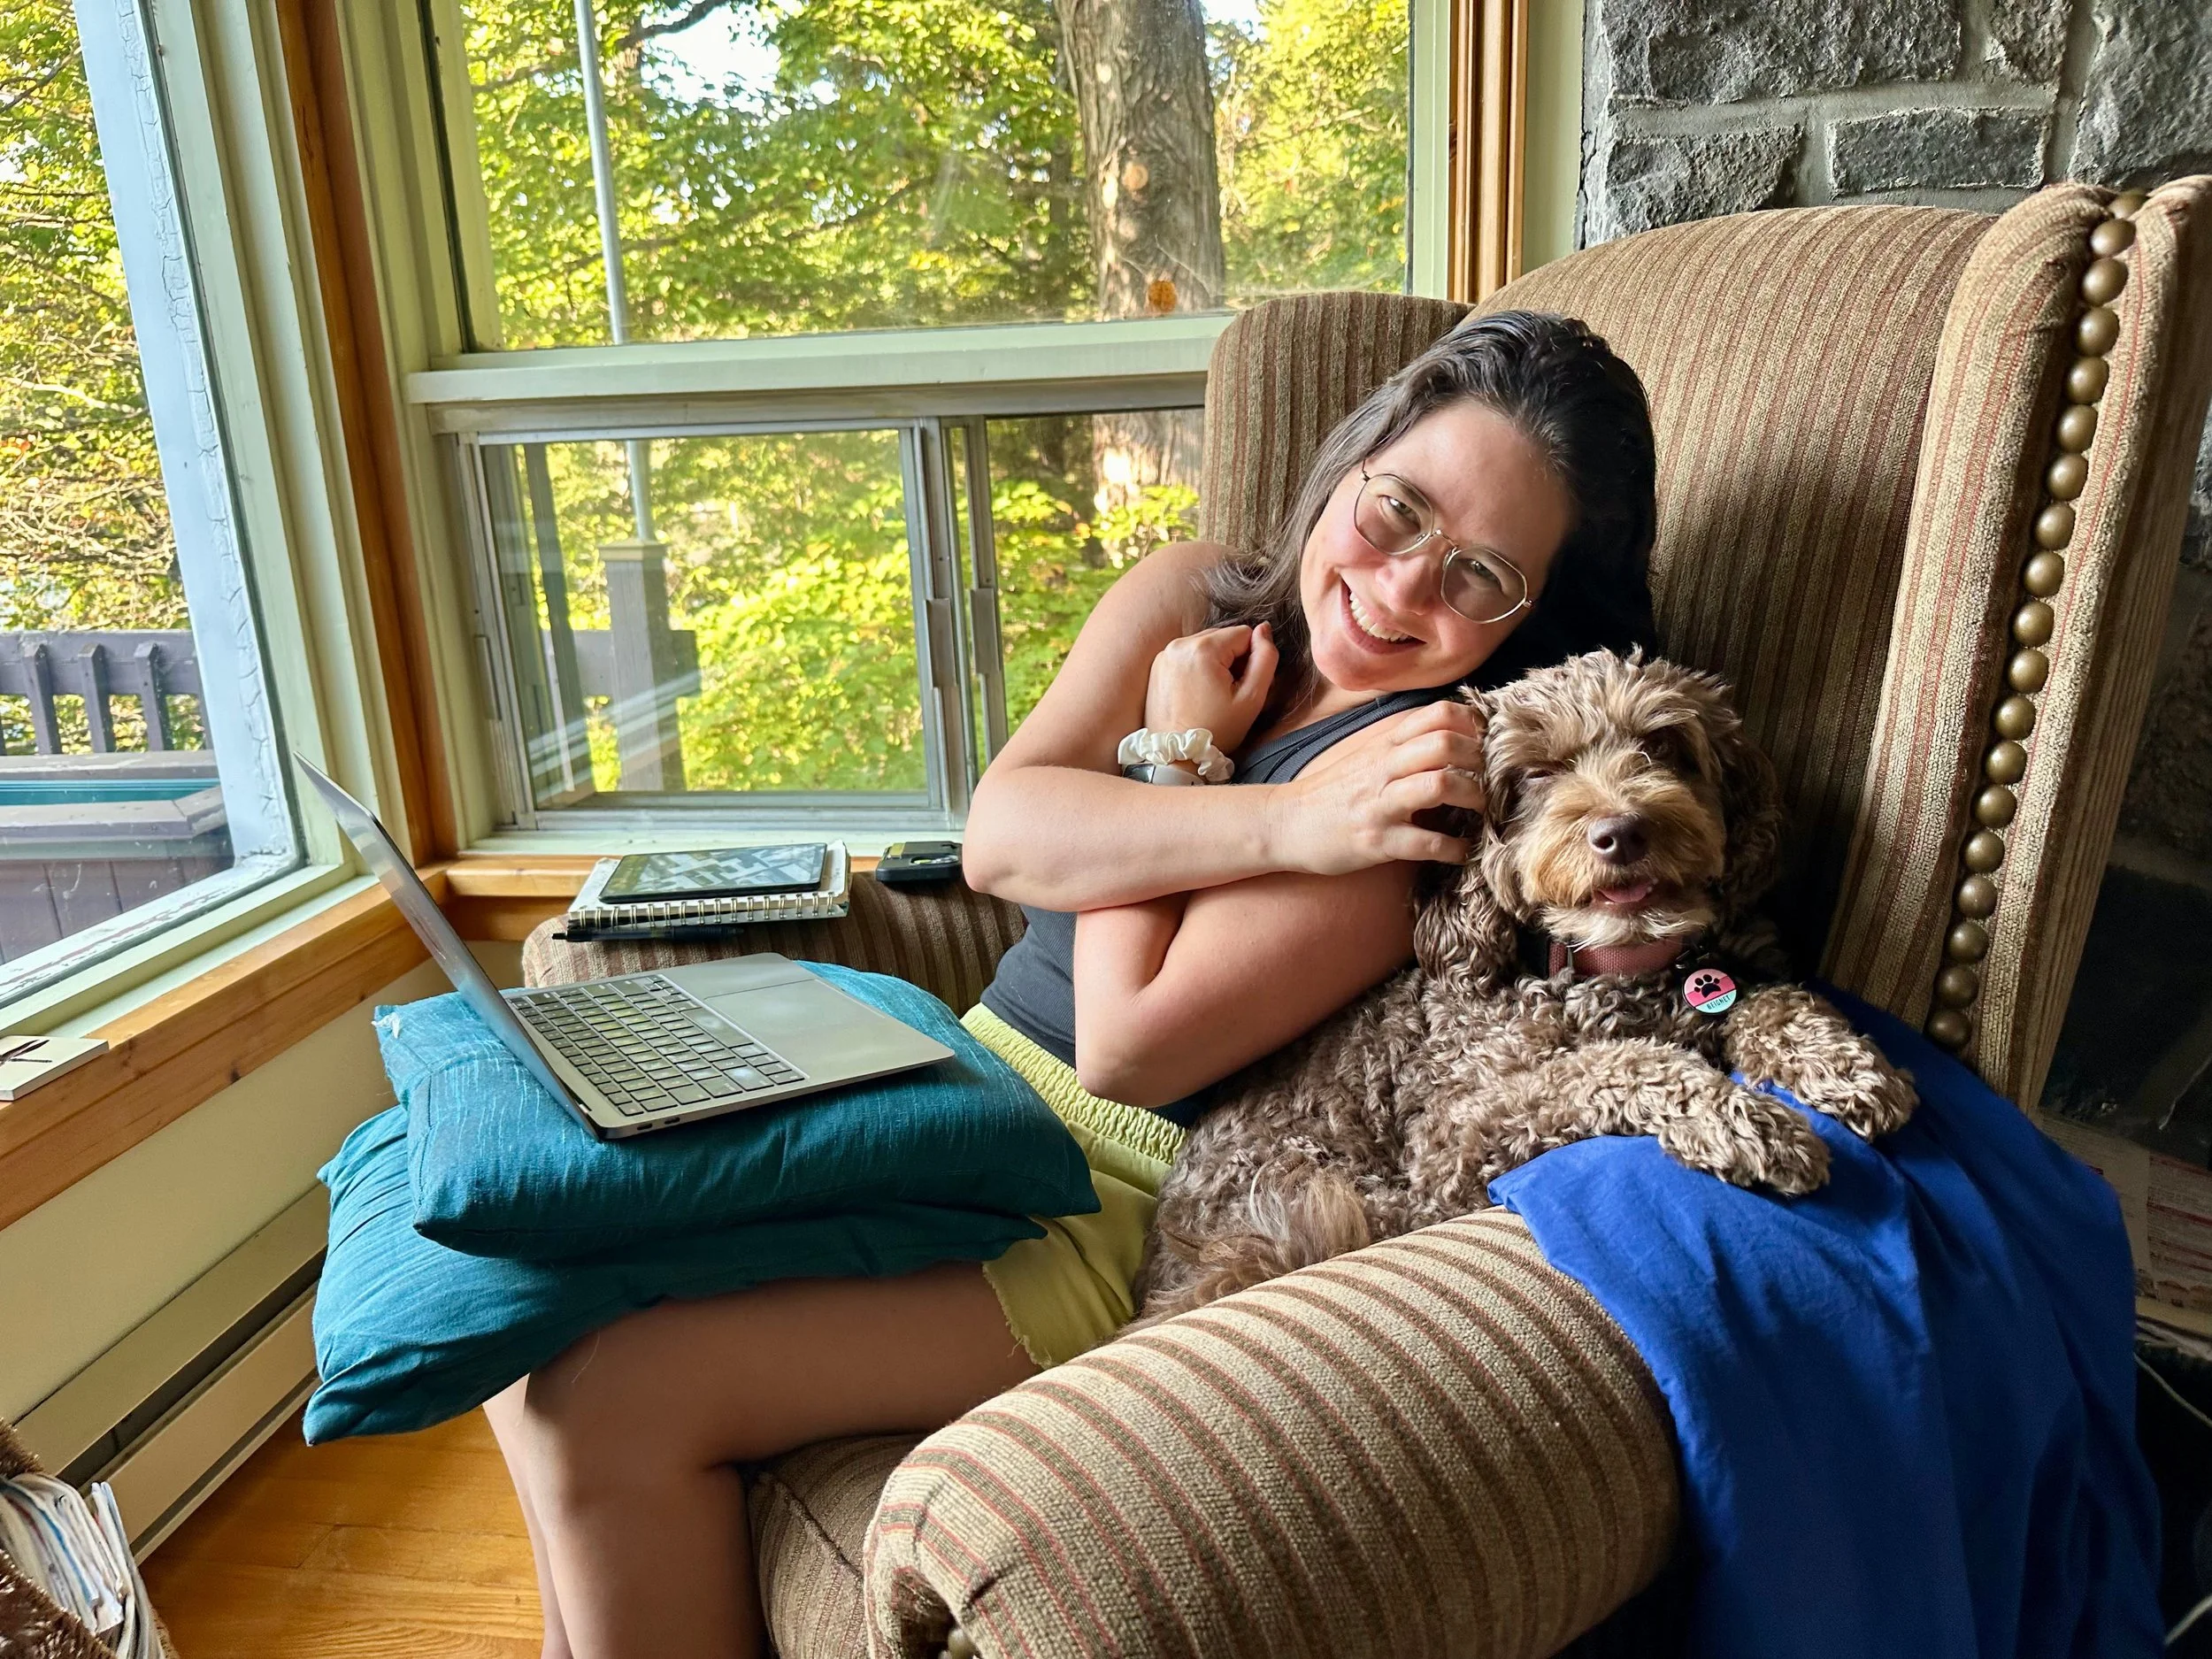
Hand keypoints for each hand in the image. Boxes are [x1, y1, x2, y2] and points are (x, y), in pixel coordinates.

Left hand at [1142, 623, 1278, 753]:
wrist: (1176, 757)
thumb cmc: (1216, 731)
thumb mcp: (1251, 698)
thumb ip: (1265, 659)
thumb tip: (1264, 630)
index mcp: (1202, 649)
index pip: (1244, 633)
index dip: (1252, 658)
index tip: (1242, 685)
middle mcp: (1179, 645)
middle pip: (1223, 637)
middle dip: (1232, 659)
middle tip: (1228, 692)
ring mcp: (1164, 655)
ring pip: (1206, 645)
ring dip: (1216, 663)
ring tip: (1212, 695)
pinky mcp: (1157, 666)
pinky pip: (1188, 656)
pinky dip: (1198, 668)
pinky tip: (1198, 694)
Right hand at [1267, 700, 1487, 872]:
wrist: (1285, 823)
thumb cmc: (1332, 792)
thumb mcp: (1366, 756)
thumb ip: (1403, 744)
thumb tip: (1451, 736)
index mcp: (1385, 744)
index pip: (1439, 715)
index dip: (1473, 726)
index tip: (1486, 746)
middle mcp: (1384, 768)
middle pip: (1445, 745)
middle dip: (1480, 762)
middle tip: (1491, 780)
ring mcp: (1380, 804)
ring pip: (1439, 786)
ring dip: (1473, 799)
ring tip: (1482, 812)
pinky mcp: (1376, 841)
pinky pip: (1425, 843)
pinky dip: (1453, 849)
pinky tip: (1461, 852)